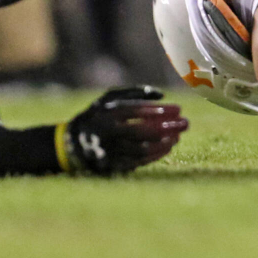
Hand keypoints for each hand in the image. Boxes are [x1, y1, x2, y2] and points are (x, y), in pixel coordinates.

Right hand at [62, 86, 188, 174]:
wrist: (71, 143)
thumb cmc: (97, 115)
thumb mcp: (110, 97)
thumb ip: (135, 92)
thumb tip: (161, 95)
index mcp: (108, 112)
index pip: (139, 111)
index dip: (160, 111)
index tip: (179, 108)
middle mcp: (108, 132)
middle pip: (143, 131)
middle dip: (167, 127)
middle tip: (186, 123)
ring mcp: (109, 150)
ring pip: (142, 149)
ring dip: (163, 143)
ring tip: (178, 136)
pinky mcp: (111, 165)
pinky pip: (137, 162)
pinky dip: (154, 155)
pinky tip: (167, 147)